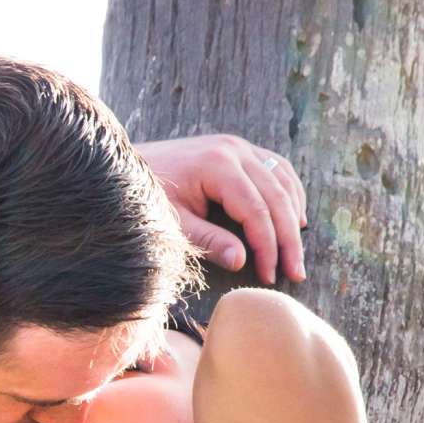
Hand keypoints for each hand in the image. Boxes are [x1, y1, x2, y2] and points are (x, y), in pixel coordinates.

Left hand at [135, 134, 307, 285]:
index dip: (268, 246)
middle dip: (287, 239)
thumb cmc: (147, 196)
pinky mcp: (238, 149)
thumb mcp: (173, 223)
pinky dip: (288, 194)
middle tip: (295, 273)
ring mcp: (238, 146)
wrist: (128, 167)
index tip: (271, 276)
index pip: (256, 210)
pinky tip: (294, 218)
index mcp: (217, 165)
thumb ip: (208, 240)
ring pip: (282, 180)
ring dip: (293, 216)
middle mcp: (234, 150)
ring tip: (295, 252)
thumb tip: (241, 262)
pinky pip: (276, 169)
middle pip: (276, 197)